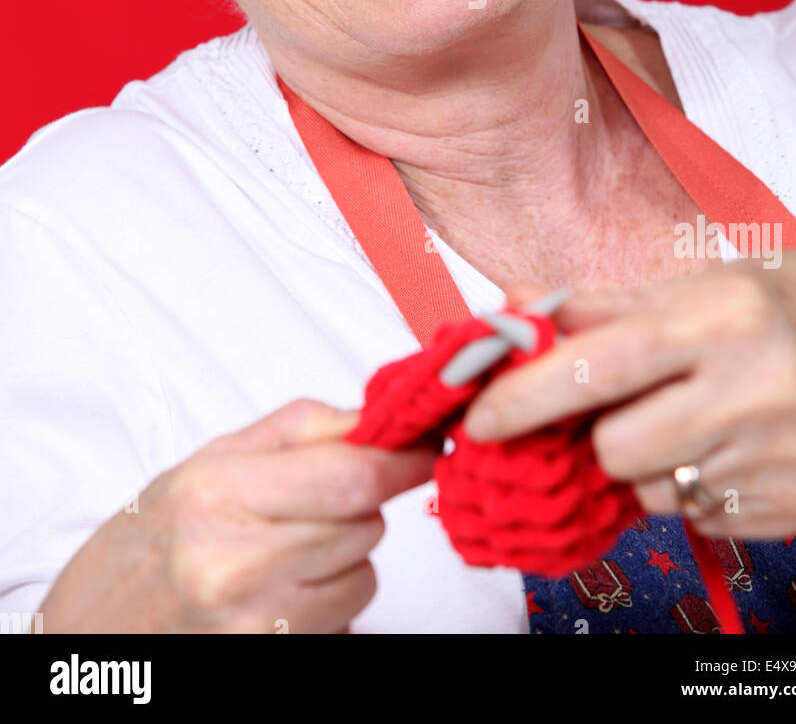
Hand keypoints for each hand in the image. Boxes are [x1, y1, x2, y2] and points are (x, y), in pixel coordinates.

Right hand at [39, 399, 434, 633]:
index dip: (403, 459)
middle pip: (366, 521)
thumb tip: (379, 417)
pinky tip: (280, 588)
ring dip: (346, 554)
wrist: (94, 628)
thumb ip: (303, 428)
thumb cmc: (153, 537)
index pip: (354, 475)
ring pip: (364, 572)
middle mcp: (237, 563)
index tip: (423, 447)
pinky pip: (347, 616)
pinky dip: (331, 598)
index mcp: (220, 494)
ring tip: (284, 549)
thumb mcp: (213, 458)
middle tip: (316, 500)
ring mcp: (255, 621)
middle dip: (361, 503)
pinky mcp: (272, 656)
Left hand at [462, 253, 795, 538]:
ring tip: (692, 421)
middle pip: (617, 448)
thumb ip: (597, 305)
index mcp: (719, 318)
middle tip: (623, 408)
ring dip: (649, 465)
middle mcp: (756, 387)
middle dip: (599, 435)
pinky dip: (696, 489)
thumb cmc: (780, 306)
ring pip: (657, 493)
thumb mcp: (696, 284)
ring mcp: (785, 454)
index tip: (481, 417)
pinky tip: (729, 447)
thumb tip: (509, 311)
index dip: (527, 397)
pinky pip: (702, 521)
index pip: (598, 366)